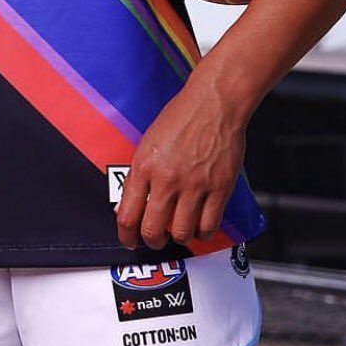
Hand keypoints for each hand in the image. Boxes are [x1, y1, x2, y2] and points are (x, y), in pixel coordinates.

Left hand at [114, 74, 245, 250]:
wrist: (212, 103)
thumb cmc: (180, 118)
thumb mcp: (147, 143)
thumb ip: (141, 173)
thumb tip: (132, 202)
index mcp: (144, 166)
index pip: (127, 214)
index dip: (126, 235)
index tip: (129, 240)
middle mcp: (167, 178)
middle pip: (153, 230)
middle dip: (151, 242)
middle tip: (154, 240)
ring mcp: (194, 185)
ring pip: (181, 233)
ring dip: (178, 238)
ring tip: (178, 231)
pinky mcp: (220, 188)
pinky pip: (209, 225)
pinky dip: (203, 233)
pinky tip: (199, 226)